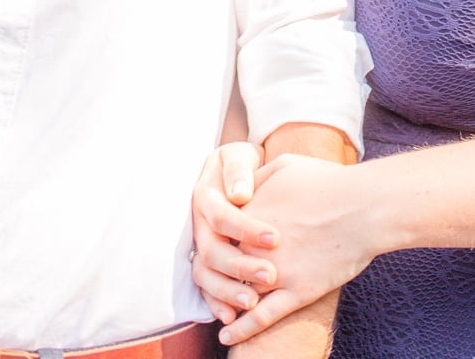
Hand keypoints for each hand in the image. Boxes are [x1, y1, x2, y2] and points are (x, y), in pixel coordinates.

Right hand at [191, 142, 278, 324]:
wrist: (236, 175)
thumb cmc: (242, 166)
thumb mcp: (239, 156)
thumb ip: (238, 171)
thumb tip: (240, 195)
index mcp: (205, 195)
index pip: (222, 216)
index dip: (247, 228)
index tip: (276, 238)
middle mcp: (198, 223)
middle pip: (211, 250)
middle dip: (240, 265)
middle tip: (270, 276)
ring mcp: (199, 244)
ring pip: (204, 273)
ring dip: (228, 290)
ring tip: (254, 302)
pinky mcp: (206, 262)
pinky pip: (205, 287)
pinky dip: (216, 303)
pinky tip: (233, 317)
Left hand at [215, 154, 374, 346]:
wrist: (364, 207)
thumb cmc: (329, 181)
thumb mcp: (285, 165)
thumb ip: (256, 176)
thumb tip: (240, 188)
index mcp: (250, 213)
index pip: (217, 233)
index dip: (216, 241)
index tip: (219, 247)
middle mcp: (255, 245)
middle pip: (223, 265)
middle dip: (218, 273)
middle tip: (216, 280)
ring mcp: (276, 271)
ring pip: (237, 294)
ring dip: (224, 304)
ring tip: (218, 312)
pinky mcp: (297, 292)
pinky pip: (260, 318)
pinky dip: (241, 330)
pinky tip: (227, 336)